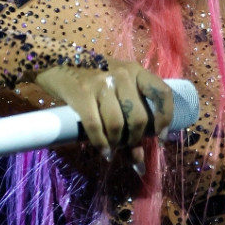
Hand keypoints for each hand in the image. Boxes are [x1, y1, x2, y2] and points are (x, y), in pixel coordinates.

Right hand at [35, 59, 174, 174]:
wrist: (59, 63)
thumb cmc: (95, 79)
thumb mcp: (117, 89)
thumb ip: (130, 117)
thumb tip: (139, 162)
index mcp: (136, 71)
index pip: (162, 93)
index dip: (165, 118)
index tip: (161, 137)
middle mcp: (122, 75)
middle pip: (138, 117)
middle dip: (135, 139)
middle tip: (128, 145)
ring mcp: (101, 84)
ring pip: (117, 125)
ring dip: (117, 143)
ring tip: (114, 149)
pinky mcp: (81, 94)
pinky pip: (95, 127)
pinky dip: (101, 144)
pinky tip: (104, 152)